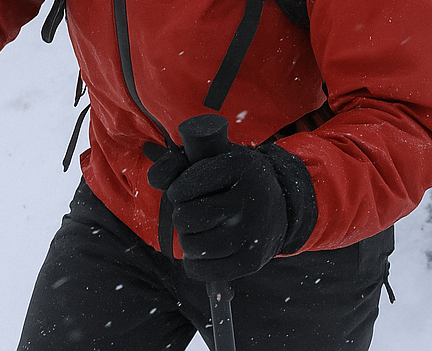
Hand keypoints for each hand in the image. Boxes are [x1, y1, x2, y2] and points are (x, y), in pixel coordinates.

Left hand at [147, 140, 315, 281]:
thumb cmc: (232, 181)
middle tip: (192, 213)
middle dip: (181, 216)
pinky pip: (205, 271)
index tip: (184, 191)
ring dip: (188, 240)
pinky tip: (202, 252)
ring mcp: (253, 231)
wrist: (278, 205)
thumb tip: (153, 178)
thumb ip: (176, 164)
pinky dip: (194, 264)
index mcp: (240, 166)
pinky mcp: (252, 260)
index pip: (187, 185)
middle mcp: (251, 197)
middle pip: (188, 217)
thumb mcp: (212, 161)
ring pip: (195, 246)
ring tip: (197, 231)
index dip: (177, 191)